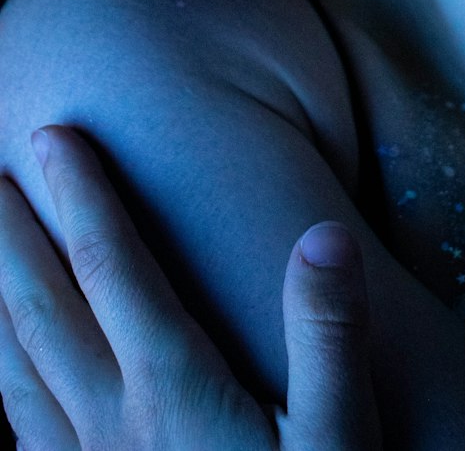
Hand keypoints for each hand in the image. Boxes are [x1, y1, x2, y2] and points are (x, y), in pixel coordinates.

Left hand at [0, 125, 380, 450]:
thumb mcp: (341, 438)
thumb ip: (329, 334)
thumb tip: (322, 234)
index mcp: (174, 389)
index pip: (113, 268)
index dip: (82, 196)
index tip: (54, 135)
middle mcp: (111, 421)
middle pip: (41, 305)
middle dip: (9, 229)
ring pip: (11, 363)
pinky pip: (12, 429)